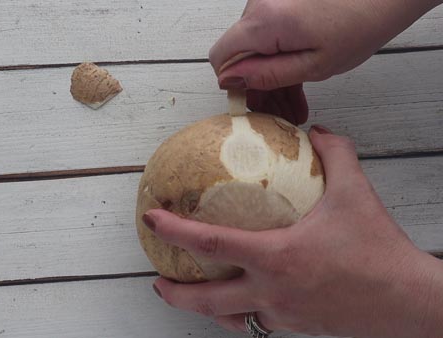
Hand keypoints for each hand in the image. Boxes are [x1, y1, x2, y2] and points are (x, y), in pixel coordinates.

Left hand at [143, 127, 442, 336]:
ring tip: (190, 294)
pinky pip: (258, 321)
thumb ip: (335, 154)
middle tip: (156, 278)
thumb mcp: (356, 192)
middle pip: (208, 301)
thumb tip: (318, 131)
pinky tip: (242, 299)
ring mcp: (283, 314)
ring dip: (205, 309)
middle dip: (175, 293)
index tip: (151, 219)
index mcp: (277, 258)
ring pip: (231, 318)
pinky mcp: (297, 326)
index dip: (175, 232)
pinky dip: (241, 311)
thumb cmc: (379, 250)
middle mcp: (272, 291)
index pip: (212, 243)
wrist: (408, 302)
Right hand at [210, 0, 441, 124]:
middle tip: (282, 114)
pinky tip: (295, 82)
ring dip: (270, 76)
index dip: (233, 84)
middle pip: (239, 55)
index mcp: (263, 21)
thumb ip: (266, 74)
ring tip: (295, 105)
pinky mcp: (279, 3)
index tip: (253, 103)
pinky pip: (268, 37)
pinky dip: (278, 58)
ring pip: (255, 49)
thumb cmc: (358, 25)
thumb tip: (230, 81)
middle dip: (257, 86)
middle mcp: (259, 6)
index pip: (221, 56)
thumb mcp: (312, 65)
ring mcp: (268, 2)